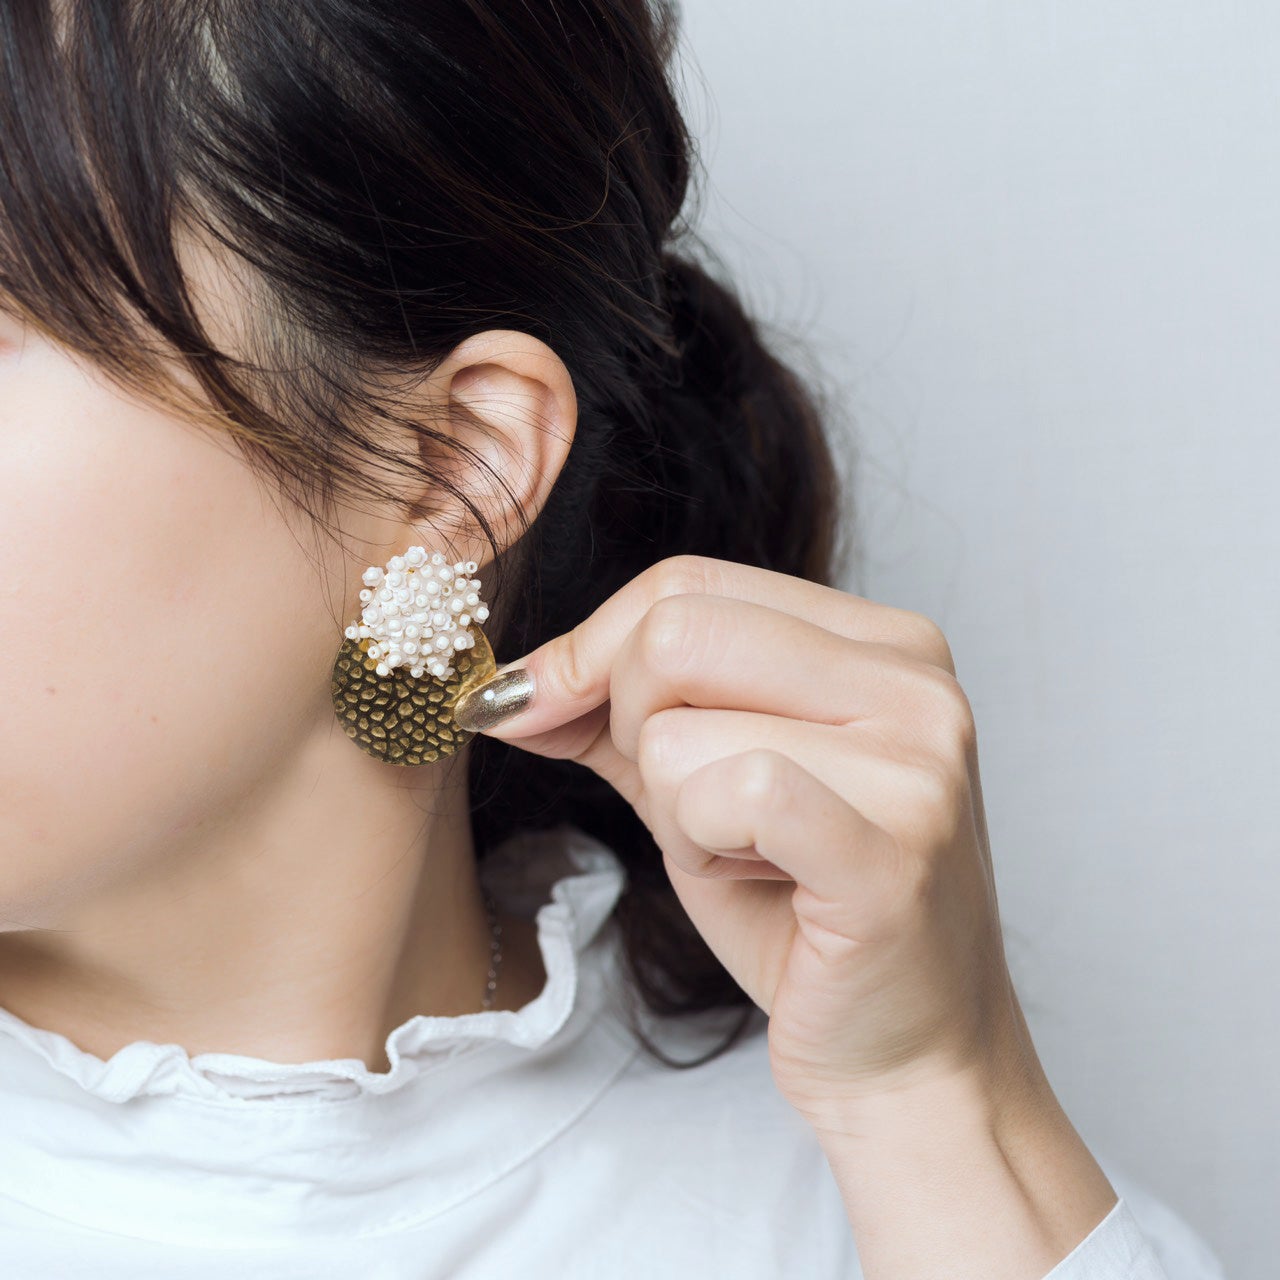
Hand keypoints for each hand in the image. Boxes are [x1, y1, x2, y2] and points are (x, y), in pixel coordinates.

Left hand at [459, 553, 1027, 1130]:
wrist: (905, 1048)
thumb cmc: (804, 911)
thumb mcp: (700, 783)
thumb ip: (613, 714)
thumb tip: (506, 687)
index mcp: (881, 642)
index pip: (689, 582)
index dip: (591, 648)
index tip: (539, 709)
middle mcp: (913, 682)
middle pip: (675, 633)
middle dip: (633, 729)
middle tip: (690, 806)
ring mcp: (918, 761)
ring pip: (680, 731)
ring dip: (679, 814)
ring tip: (752, 857)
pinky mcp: (896, 850)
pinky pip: (732, 793)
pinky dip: (705, 847)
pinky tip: (762, 882)